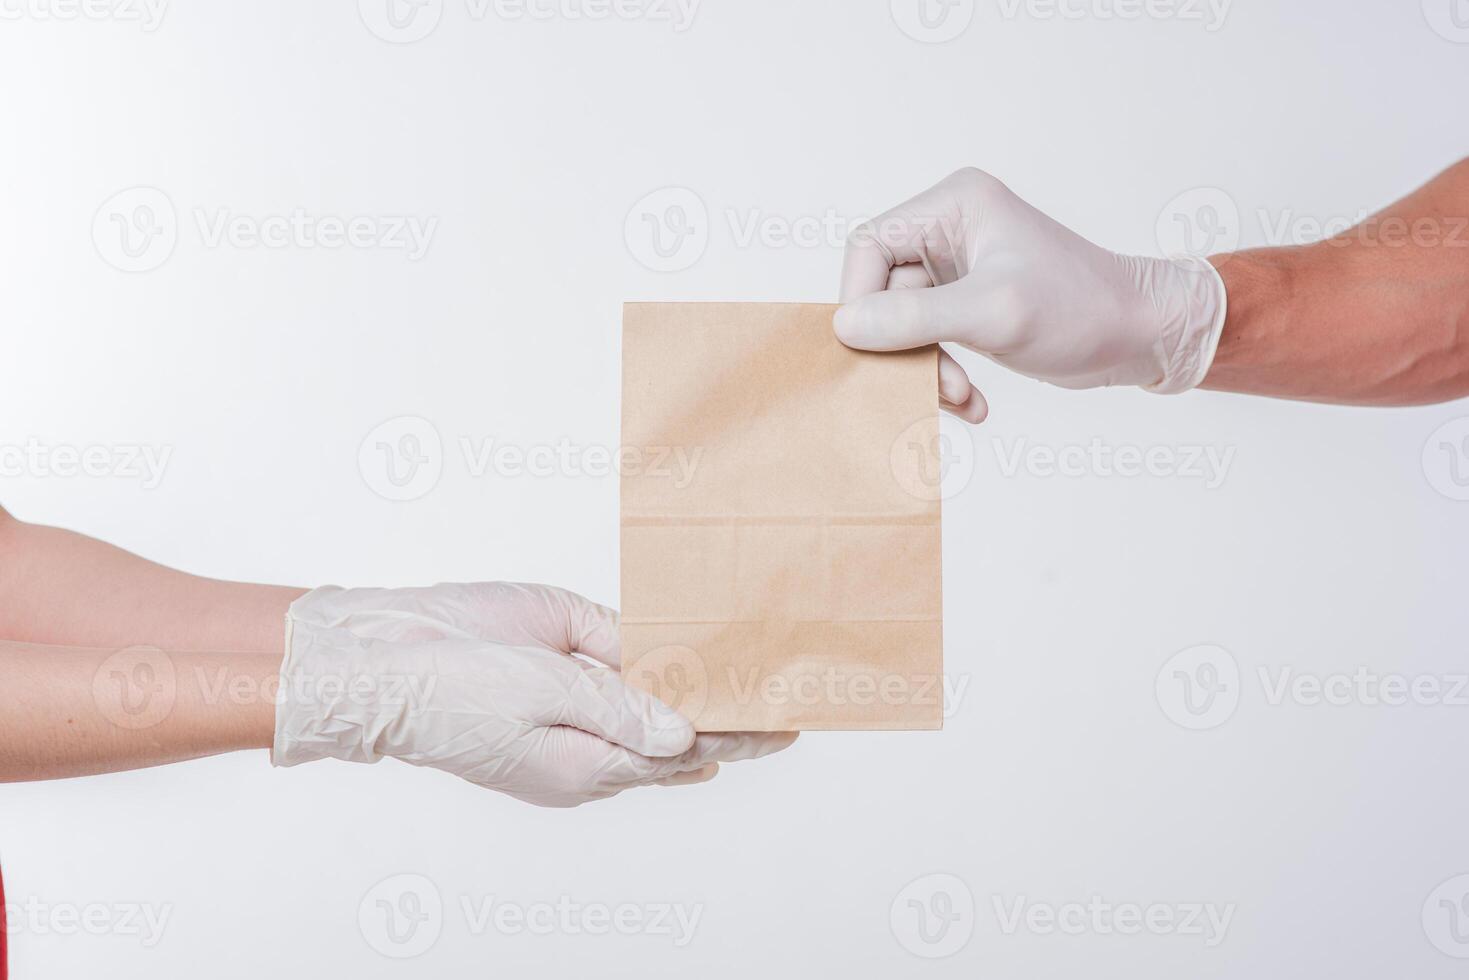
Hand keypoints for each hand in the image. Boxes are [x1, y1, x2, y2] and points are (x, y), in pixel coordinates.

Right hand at [272, 582, 795, 806]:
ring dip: (703, 679)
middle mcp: (592, 736)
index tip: (790, 726)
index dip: (738, 736)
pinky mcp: (561, 653)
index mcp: (589, 766)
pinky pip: (622, 653)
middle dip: (732, 713)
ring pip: (657, 692)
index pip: (684, 753)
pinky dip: (663, 647)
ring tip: (764, 661)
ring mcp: (578, 694)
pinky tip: (698, 634)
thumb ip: (620, 711)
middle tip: (794, 692)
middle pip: (679, 729)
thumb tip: (687, 734)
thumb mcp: (545, 699)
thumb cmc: (450, 691)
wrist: (380, 659)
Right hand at [834, 168, 1227, 419]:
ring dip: (926, 370)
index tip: (873, 349)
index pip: (869, 247)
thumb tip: (845, 326)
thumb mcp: (993, 314)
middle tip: (935, 386)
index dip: (861, 300)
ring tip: (962, 399)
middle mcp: (951, 228)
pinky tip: (973, 403)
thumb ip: (914, 319)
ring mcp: (958, 269)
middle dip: (904, 347)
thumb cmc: (1083, 310)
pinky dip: (943, 376)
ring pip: (902, 324)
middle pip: (882, 290)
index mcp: (955, 205)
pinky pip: (928, 341)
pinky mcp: (968, 304)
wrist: (1143, 336)